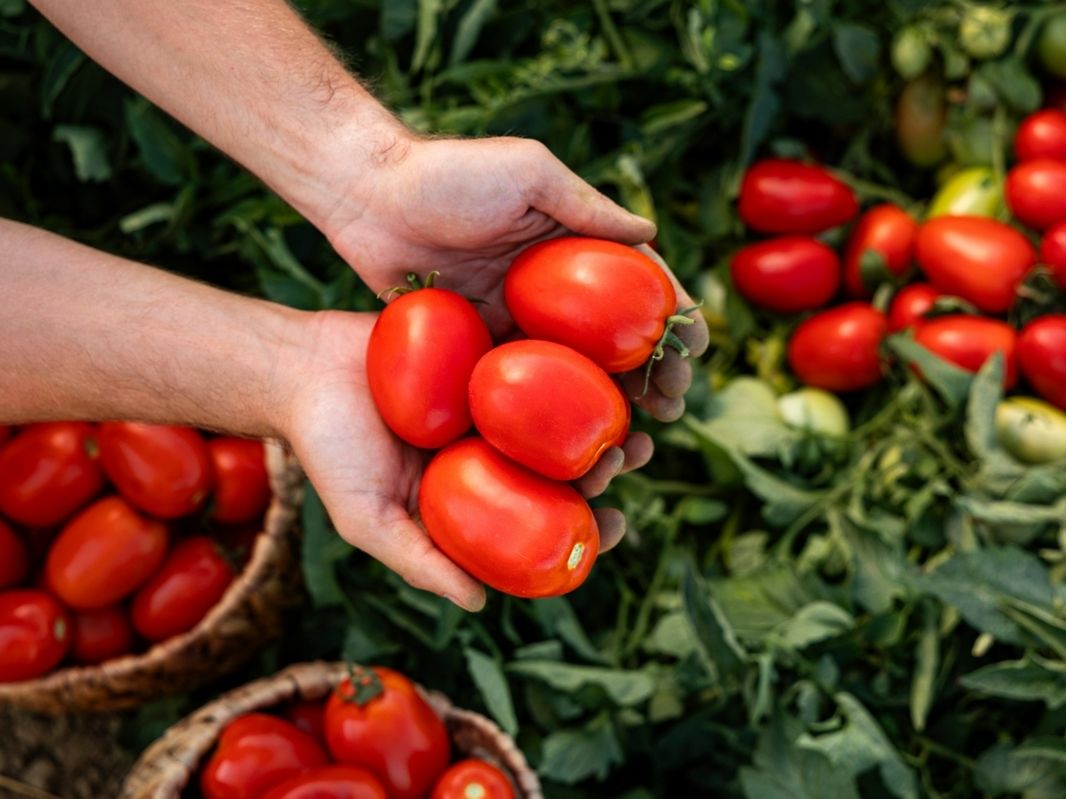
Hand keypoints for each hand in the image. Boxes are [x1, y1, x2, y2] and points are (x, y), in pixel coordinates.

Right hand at [282, 311, 635, 610]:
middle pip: (560, 464)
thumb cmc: (328, 449)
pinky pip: (534, 353)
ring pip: (560, 408)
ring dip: (600, 411)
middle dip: (603, 465)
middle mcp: (489, 448)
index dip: (582, 528)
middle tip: (625, 458)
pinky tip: (603, 357)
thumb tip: (482, 604)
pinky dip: (571, 358)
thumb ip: (419, 560)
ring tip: (631, 412)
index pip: (538, 520)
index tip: (612, 528)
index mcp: (472, 495)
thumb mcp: (367, 518)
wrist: (298, 369)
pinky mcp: (484, 347)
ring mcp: (490, 397)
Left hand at [322, 136, 708, 467]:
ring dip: (609, 404)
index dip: (673, 316)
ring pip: (574, 372)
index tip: (698, 348)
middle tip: (671, 407)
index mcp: (572, 244)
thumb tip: (652, 236)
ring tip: (635, 437)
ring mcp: (516, 319)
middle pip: (615, 339)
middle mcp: (551, 287)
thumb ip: (585, 206)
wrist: (365, 196)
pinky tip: (568, 443)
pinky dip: (547, 415)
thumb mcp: (527, 173)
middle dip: (652, 373)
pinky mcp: (478, 345)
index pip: (638, 284)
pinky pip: (520, 385)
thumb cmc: (448, 172)